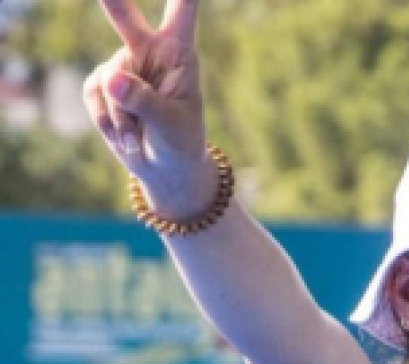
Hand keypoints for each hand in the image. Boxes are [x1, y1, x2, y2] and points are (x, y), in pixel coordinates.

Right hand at [84, 0, 212, 215]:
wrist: (165, 171)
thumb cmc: (179, 143)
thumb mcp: (170, 124)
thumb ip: (143, 101)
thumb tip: (111, 80)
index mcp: (178, 51)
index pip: (182, 9)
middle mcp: (149, 50)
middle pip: (125, 15)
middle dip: (111, 0)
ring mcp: (124, 65)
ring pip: (110, 80)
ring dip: (121, 116)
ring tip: (137, 139)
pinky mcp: (103, 85)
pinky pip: (95, 95)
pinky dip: (107, 121)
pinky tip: (124, 137)